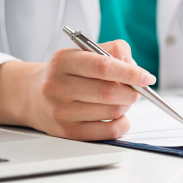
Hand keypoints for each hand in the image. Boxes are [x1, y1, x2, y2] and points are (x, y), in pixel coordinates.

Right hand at [28, 40, 155, 140]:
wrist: (34, 95)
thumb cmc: (68, 72)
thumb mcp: (85, 52)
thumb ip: (114, 50)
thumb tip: (133, 65)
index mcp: (63, 61)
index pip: (103, 66)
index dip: (131, 73)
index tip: (147, 77)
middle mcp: (57, 86)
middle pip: (109, 92)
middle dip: (131, 91)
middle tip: (136, 89)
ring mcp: (61, 111)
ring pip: (111, 111)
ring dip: (126, 105)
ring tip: (121, 99)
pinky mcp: (68, 132)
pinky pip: (108, 131)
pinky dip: (122, 123)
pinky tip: (118, 115)